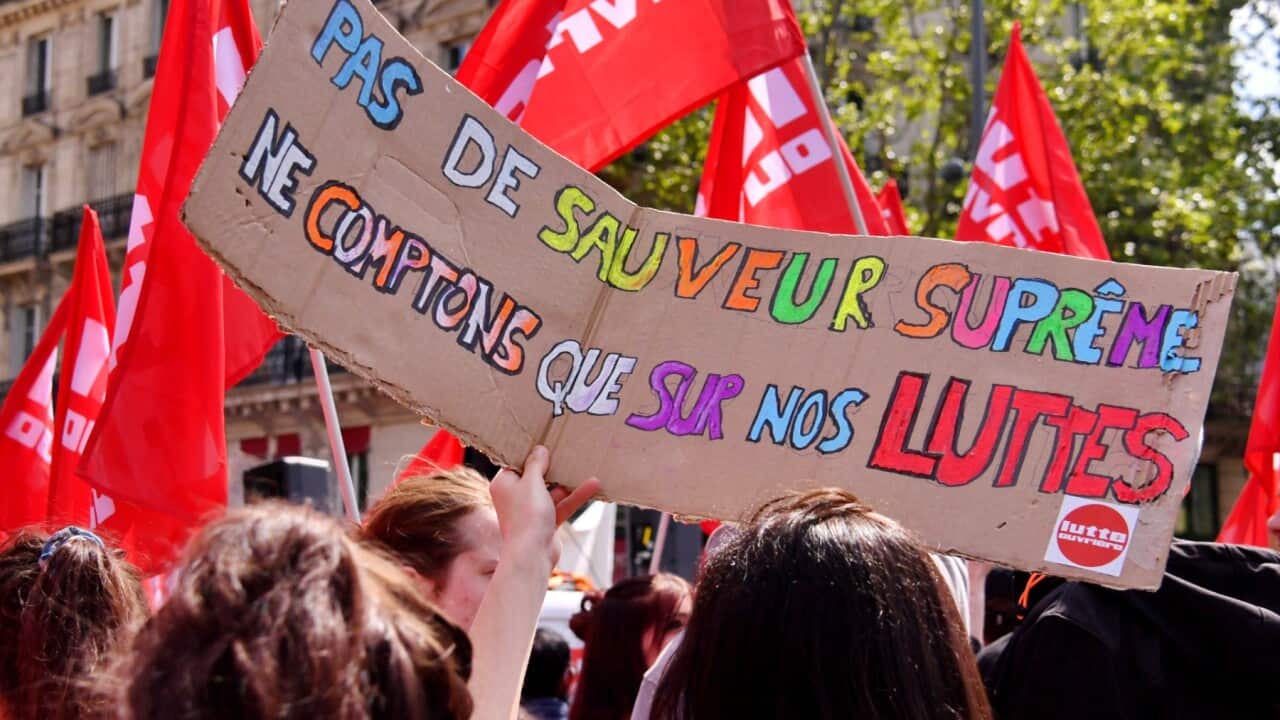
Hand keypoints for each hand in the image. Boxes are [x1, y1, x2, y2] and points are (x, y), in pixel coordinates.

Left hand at [490, 445, 599, 568]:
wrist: (532, 554)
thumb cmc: (526, 516)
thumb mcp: (532, 482)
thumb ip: (536, 464)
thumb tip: (539, 450)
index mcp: (504, 484)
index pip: (516, 464)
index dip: (531, 455)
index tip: (545, 443)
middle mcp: (515, 497)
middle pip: (535, 477)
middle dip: (552, 467)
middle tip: (566, 451)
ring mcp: (531, 510)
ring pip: (551, 492)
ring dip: (568, 483)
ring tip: (585, 467)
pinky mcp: (545, 522)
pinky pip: (561, 505)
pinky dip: (575, 497)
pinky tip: (592, 485)